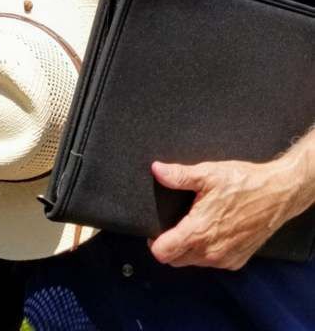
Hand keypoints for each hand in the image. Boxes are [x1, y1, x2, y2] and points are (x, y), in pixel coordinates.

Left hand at [148, 157, 293, 269]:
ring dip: (188, 249)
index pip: (164, 253)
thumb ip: (179, 175)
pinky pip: (211, 262)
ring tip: (193, 224)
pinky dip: (206, 251)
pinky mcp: (236, 261)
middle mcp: (210, 252)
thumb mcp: (208, 174)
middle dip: (170, 246)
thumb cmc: (244, 183)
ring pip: (193, 262)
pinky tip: (212, 231)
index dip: (154, 242)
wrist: (277, 194)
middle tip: (173, 224)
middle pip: (175, 260)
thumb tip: (157, 170)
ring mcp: (224, 259)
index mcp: (199, 232)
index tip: (154, 230)